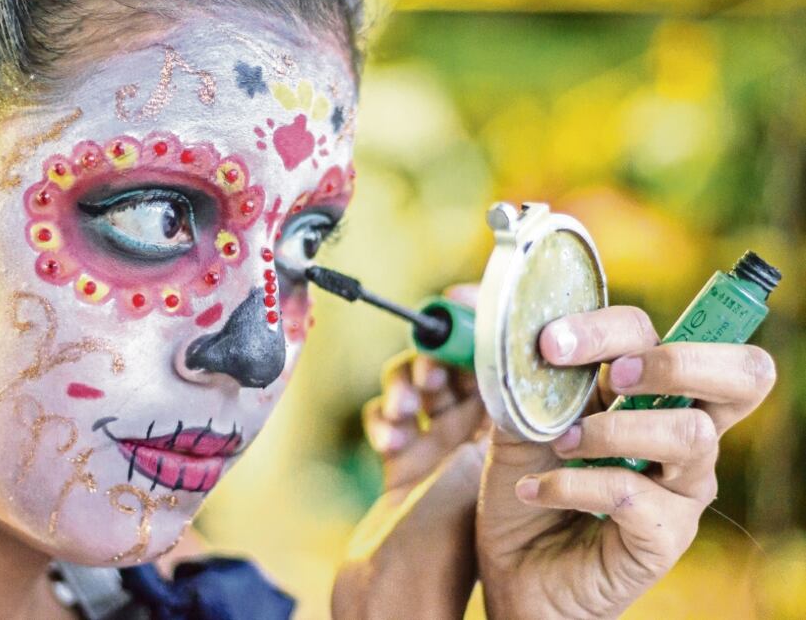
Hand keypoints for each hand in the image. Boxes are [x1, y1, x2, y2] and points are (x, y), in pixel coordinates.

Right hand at [332, 285, 489, 619]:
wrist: (396, 590)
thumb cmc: (452, 540)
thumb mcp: (487, 462)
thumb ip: (496, 406)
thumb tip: (505, 346)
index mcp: (511, 432)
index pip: (504, 361)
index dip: (483, 328)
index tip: (457, 304)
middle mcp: (478, 432)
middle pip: (458, 363)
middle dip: (437, 355)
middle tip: (430, 369)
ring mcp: (436, 444)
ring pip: (418, 381)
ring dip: (404, 384)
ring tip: (405, 407)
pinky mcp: (401, 457)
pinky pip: (388, 415)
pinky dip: (383, 418)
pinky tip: (389, 441)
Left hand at [476, 306, 775, 618]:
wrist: (513, 564)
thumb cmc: (529, 481)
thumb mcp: (522, 419)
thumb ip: (535, 377)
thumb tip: (527, 334)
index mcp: (654, 393)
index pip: (669, 335)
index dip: (615, 328)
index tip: (552, 341)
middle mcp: (684, 433)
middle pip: (743, 376)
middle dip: (677, 361)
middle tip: (615, 377)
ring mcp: (682, 487)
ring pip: (690, 435)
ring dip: (613, 431)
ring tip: (559, 444)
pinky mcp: (665, 535)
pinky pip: (634, 495)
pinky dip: (574, 485)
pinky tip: (535, 491)